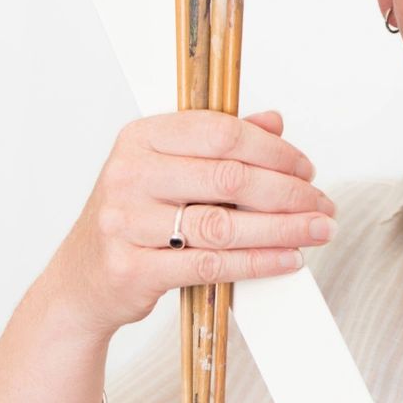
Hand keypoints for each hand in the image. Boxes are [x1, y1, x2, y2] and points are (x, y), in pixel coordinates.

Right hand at [43, 107, 338, 340]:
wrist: (80, 281)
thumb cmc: (133, 217)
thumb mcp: (166, 169)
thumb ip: (217, 143)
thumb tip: (274, 121)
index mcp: (140, 138)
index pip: (220, 132)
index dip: (273, 150)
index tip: (306, 167)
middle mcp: (129, 175)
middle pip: (229, 178)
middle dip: (288, 191)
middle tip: (322, 203)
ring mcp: (125, 223)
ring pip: (224, 225)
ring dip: (282, 229)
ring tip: (317, 230)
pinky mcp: (132, 269)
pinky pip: (210, 265)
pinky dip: (258, 262)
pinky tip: (288, 259)